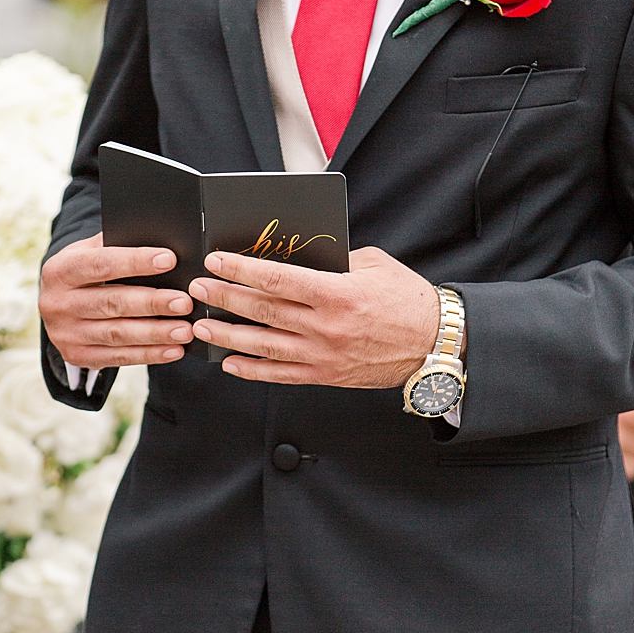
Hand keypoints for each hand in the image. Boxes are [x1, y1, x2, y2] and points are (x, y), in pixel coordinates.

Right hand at [37, 234, 194, 367]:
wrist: (55, 305)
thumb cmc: (85, 272)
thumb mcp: (89, 252)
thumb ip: (117, 245)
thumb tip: (164, 244)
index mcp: (60, 270)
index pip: (101, 264)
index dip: (135, 262)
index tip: (169, 260)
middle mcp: (57, 303)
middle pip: (111, 303)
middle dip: (151, 303)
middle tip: (184, 302)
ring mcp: (65, 334)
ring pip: (116, 334)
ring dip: (155, 333)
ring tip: (185, 330)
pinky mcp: (76, 356)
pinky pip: (118, 357)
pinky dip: (149, 354)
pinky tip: (173, 350)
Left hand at [187, 248, 438, 388]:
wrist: (436, 344)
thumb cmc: (407, 300)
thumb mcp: (374, 266)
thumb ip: (334, 261)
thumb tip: (294, 257)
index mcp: (338, 294)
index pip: (277, 279)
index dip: (241, 269)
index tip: (216, 261)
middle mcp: (326, 326)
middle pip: (262, 310)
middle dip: (224, 297)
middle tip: (197, 288)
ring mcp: (324, 354)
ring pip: (263, 345)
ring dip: (227, 335)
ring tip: (201, 325)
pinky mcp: (326, 376)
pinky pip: (280, 375)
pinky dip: (251, 370)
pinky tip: (229, 362)